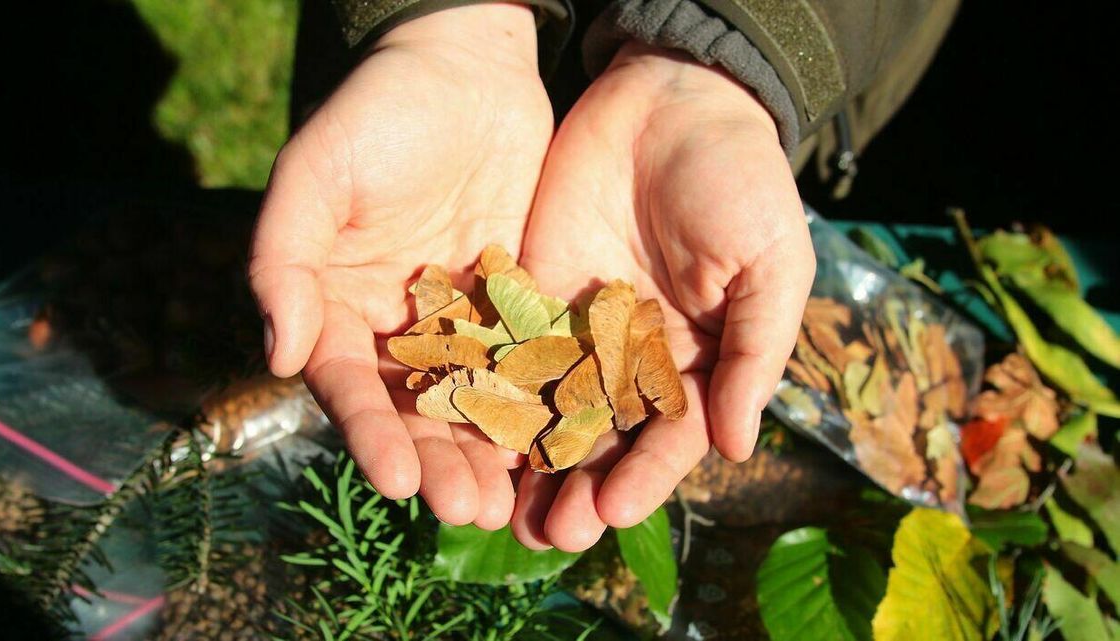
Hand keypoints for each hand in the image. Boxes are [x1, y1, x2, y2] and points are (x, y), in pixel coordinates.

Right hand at [248, 5, 552, 528]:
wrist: (464, 65)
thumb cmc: (377, 112)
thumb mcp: (315, 175)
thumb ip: (282, 260)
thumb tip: (275, 355)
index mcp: (337, 305)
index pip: (349, 387)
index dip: (370, 435)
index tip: (396, 481)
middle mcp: (395, 325)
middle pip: (415, 410)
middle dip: (439, 461)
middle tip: (470, 508)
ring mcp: (457, 317)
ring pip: (473, 399)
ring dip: (490, 450)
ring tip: (512, 499)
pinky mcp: (513, 300)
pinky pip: (524, 360)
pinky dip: (538, 402)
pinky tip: (559, 441)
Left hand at [512, 42, 814, 550]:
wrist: (673, 99)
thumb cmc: (741, 181)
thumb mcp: (770, 266)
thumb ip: (754, 354)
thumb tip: (738, 447)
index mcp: (695, 359)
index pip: (667, 437)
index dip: (643, 479)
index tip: (612, 515)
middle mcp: (631, 356)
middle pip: (600, 437)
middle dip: (574, 486)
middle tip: (545, 535)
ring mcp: (576, 325)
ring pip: (546, 407)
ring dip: (524, 460)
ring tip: (498, 510)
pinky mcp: (529, 290)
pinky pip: (507, 346)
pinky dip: (487, 390)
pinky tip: (463, 429)